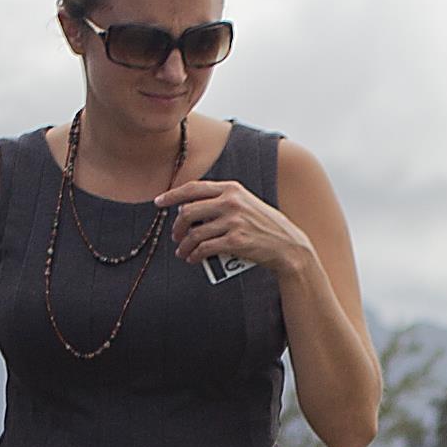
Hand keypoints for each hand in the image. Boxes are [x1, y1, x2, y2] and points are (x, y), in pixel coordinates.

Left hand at [161, 175, 312, 281]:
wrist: (288, 245)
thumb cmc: (264, 225)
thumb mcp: (246, 203)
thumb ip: (222, 200)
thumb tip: (189, 208)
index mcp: (232, 189)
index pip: (194, 188)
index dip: (173, 195)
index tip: (159, 202)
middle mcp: (231, 203)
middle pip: (189, 211)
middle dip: (177, 226)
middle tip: (175, 235)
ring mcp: (233, 222)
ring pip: (195, 233)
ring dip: (184, 245)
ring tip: (182, 251)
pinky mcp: (236, 242)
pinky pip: (205, 249)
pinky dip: (194, 255)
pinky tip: (192, 258)